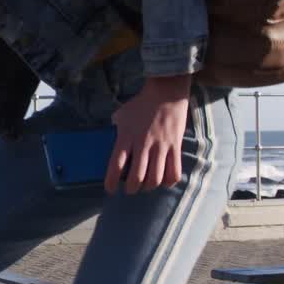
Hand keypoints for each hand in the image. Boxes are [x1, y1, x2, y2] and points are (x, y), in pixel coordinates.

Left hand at [105, 74, 190, 194]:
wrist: (166, 93)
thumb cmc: (141, 104)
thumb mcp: (122, 115)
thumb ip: (116, 129)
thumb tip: (108, 140)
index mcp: (126, 137)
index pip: (116, 165)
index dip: (111, 181)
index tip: (110, 190)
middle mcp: (143, 143)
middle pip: (137, 177)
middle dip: (132, 189)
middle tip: (130, 190)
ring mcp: (161, 146)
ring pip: (155, 178)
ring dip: (149, 187)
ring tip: (145, 186)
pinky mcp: (175, 146)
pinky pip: (174, 172)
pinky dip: (168, 181)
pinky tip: (163, 180)